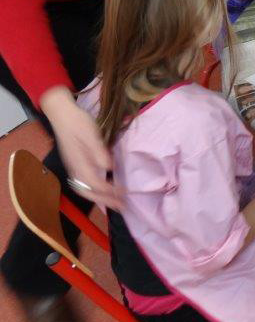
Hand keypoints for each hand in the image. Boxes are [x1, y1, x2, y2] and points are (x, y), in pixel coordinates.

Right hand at [42, 88, 120, 208]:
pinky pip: (82, 184)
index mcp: (79, 163)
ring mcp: (72, 168)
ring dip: (99, 198)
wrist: (62, 115)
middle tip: (121, 206)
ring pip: (83, 189)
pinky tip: (102, 190)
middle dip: (105, 201)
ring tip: (114, 202)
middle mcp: (74, 169)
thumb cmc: (78, 122)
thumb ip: (99, 151)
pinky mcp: (73, 164)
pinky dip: (93, 191)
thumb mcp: (91, 134)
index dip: (109, 192)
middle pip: (88, 191)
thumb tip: (109, 167)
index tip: (124, 194)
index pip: (95, 184)